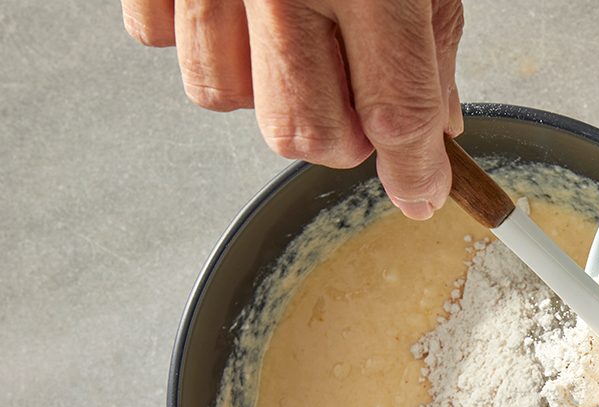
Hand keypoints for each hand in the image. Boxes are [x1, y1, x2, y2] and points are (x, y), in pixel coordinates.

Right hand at [122, 0, 464, 218]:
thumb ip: (432, 49)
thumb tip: (435, 134)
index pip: (396, 115)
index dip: (416, 171)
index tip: (423, 196)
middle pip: (306, 132)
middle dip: (343, 138)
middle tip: (358, 98)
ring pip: (226, 100)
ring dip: (268, 93)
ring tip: (293, 42)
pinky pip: (163, 44)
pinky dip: (203, 42)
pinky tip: (235, 14)